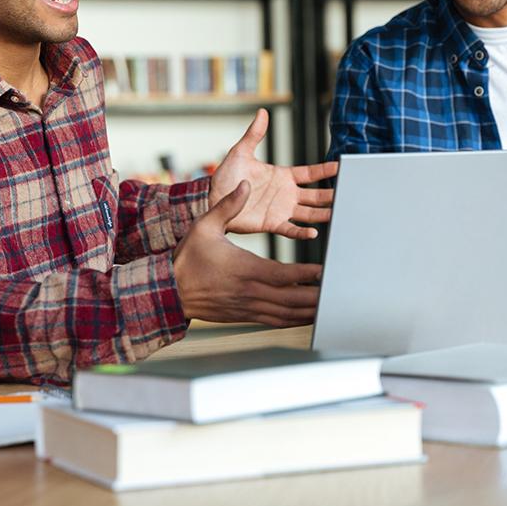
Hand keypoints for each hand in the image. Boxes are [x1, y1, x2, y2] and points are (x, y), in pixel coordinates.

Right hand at [174, 180, 321, 325]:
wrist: (170, 291)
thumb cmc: (188, 257)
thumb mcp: (204, 226)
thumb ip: (227, 205)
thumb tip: (244, 184)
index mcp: (244, 269)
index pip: (282, 275)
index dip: (305, 275)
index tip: (323, 271)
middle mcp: (250, 291)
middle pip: (290, 299)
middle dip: (314, 297)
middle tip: (336, 292)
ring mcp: (248, 306)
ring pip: (285, 314)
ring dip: (307, 311)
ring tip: (328, 306)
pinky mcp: (245, 315)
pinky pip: (275, 321)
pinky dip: (293, 320)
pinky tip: (306, 317)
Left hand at [209, 109, 337, 239]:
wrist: (212, 199)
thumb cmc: (226, 176)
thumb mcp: (241, 152)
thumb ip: (254, 134)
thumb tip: (262, 112)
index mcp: (283, 176)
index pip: (310, 173)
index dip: (325, 170)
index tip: (341, 166)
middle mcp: (287, 194)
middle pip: (316, 194)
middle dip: (332, 194)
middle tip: (349, 193)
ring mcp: (281, 209)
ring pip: (309, 212)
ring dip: (323, 213)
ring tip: (338, 214)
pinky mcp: (272, 223)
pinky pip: (291, 229)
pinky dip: (302, 232)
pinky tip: (314, 233)